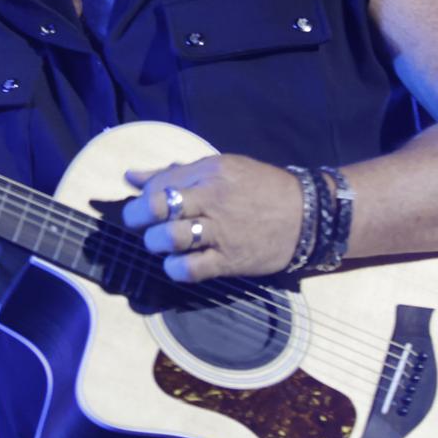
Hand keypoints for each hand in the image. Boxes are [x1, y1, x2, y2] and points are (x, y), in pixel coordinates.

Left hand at [120, 154, 302, 279]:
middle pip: (158, 208)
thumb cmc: (259, 187)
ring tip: (162, 242)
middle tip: (143, 224)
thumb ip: (175, 173)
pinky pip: (190, 269)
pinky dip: (175, 268)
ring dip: (156, 243)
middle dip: (139, 218)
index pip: (159, 183)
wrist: (307, 215)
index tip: (146, 204)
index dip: (143, 196)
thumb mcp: (220, 167)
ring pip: (170, 239)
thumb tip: (130, 177)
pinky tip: (177, 263)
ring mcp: (221, 232)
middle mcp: (212, 200)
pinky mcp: (229, 261)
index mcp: (209, 172)